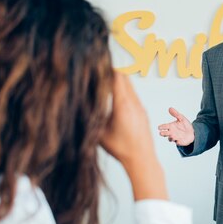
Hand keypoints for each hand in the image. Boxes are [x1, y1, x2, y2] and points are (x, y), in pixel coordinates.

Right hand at [100, 72, 166, 200]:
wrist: (142, 159)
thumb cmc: (120, 148)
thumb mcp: (100, 133)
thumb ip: (91, 117)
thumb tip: (79, 107)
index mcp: (122, 105)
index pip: (116, 77)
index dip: (105, 68)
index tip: (96, 64)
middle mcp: (134, 102)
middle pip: (124, 77)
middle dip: (111, 72)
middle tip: (98, 70)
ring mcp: (140, 106)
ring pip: (129, 86)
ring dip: (118, 81)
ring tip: (104, 81)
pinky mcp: (143, 111)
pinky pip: (133, 95)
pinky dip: (124, 91)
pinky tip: (115, 96)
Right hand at [158, 107, 194, 145]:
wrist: (192, 132)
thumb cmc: (185, 125)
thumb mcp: (181, 118)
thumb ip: (176, 114)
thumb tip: (170, 108)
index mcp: (170, 126)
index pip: (164, 127)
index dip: (161, 127)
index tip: (159, 127)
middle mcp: (171, 132)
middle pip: (164, 134)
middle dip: (163, 133)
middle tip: (161, 133)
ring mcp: (174, 137)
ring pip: (169, 139)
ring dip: (170, 138)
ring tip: (171, 136)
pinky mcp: (179, 142)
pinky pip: (177, 143)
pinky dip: (177, 142)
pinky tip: (178, 141)